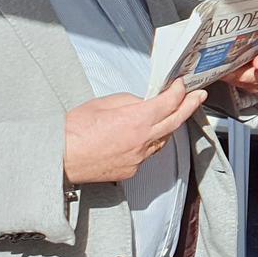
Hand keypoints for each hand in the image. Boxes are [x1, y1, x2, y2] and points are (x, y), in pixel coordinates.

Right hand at [65, 81, 206, 184]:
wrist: (59, 158)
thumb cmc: (74, 131)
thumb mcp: (104, 104)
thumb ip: (130, 102)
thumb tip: (143, 103)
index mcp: (136, 120)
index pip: (169, 103)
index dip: (179, 91)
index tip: (182, 85)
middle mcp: (143, 141)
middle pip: (175, 121)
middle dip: (190, 106)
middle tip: (198, 97)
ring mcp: (139, 158)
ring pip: (163, 140)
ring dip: (169, 126)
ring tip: (172, 114)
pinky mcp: (132, 170)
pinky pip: (149, 154)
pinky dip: (151, 143)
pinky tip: (146, 136)